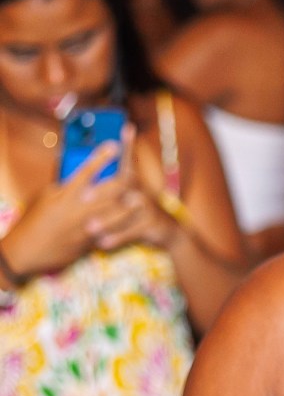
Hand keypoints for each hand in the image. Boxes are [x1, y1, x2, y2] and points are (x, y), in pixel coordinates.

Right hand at [2, 142, 127, 276]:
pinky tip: (132, 222)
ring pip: (115, 213)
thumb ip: (64, 187)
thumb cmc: (34, 219)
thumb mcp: (45, 197)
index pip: (87, 171)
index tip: (114, 145)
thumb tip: (79, 177)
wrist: (29, 250)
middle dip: (125, 181)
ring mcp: (86, 226)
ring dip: (130, 205)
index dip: (102, 157)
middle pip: (109, 191)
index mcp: (66, 194)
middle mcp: (78, 208)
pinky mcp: (90, 240)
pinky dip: (121, 226)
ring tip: (142, 198)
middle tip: (134, 173)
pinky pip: (109, 232)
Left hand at [86, 126, 182, 251]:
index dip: (129, 144)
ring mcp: (148, 207)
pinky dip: (117, 237)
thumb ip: (108, 189)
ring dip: (108, 219)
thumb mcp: (126, 196)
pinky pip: (133, 231)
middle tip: (84, 197)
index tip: (127, 127)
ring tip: (91, 228)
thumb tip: (78, 184)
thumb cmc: (137, 212)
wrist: (168, 231)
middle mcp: (141, 190)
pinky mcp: (153, 224)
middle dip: (103, 190)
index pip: (129, 160)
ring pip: (126, 211)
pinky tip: (103, 243)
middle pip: (123, 186)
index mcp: (133, 182)